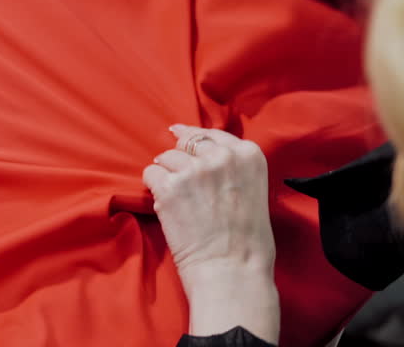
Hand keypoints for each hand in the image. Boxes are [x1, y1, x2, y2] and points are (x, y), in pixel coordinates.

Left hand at [143, 126, 275, 287]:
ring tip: (178, 200)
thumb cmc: (247, 241)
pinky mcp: (169, 185)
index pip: (212, 134)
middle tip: (179, 177)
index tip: (180, 134)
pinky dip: (153, 188)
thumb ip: (233, 169)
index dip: (193, 136)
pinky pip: (150, 174)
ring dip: (166, 174)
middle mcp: (221, 156)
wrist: (233, 270)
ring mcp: (194, 170)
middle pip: (187, 142)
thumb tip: (203, 155)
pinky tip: (165, 206)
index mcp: (248, 155)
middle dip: (180, 156)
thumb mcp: (253, 191)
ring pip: (165, 157)